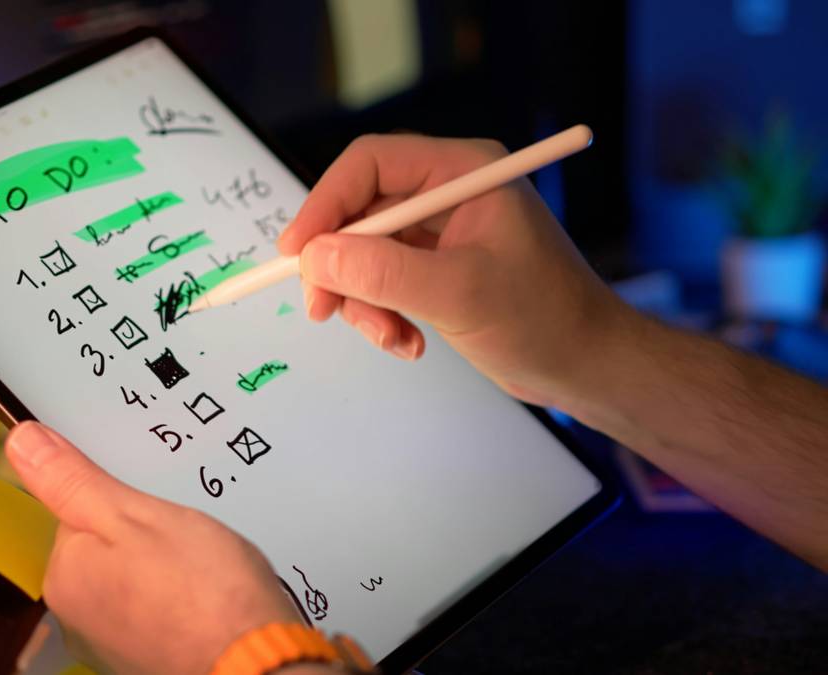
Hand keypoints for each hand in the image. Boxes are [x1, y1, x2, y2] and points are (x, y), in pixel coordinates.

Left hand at [5, 422, 301, 673]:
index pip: (79, 514)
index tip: (151, 503)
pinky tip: (206, 597)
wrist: (256, 663)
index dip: (121, 500)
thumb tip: (24, 441)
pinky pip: (155, 613)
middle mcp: (77, 619)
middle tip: (183, 537)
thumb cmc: (203, 593)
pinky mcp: (147, 660)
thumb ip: (74, 481)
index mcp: (66, 577)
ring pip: (132, 580)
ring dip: (162, 570)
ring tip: (201, 568)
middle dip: (143, 535)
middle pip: (105, 550)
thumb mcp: (133, 514)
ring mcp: (113, 646)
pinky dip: (178, 601)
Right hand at [277, 133, 635, 407]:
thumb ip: (384, 273)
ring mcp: (440, 233)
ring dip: (363, 302)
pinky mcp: (435, 269)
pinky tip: (409, 343)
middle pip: (358, 212)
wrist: (585, 366)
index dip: (325, 203)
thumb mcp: (459, 293)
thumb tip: (316, 259)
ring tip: (392, 338)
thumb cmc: (544, 319)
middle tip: (324, 310)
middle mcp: (447, 193)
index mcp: (462, 171)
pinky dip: (382, 316)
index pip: (369, 164)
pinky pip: (381, 283)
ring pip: (363, 254)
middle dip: (340, 266)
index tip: (297, 253)